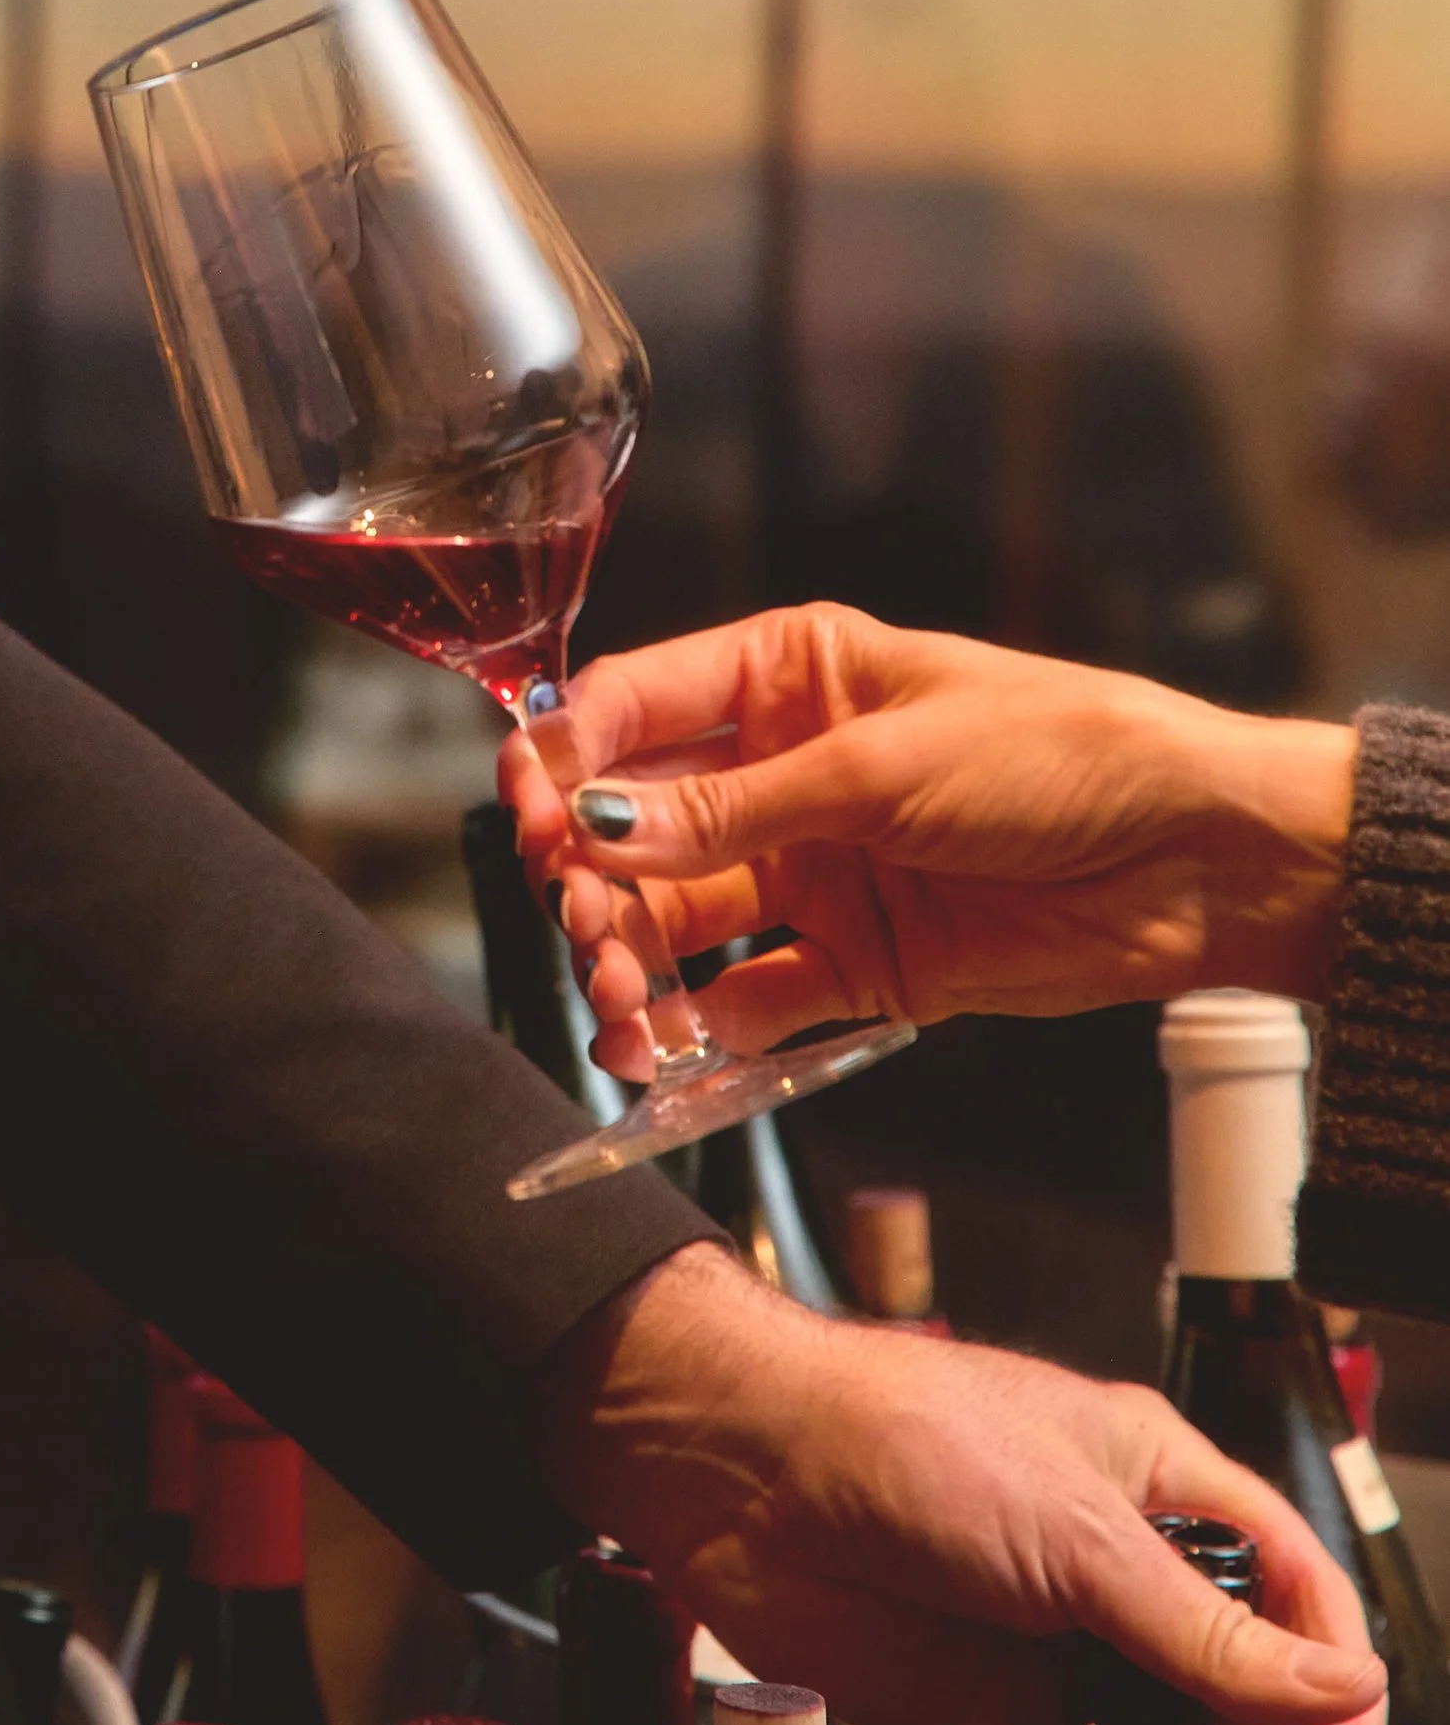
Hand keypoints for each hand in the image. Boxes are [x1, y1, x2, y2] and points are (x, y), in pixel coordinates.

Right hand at [497, 603, 1352, 1075]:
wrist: (1198, 861)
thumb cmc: (1067, 755)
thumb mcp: (886, 766)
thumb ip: (737, 810)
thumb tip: (602, 824)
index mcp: (790, 676)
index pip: (637, 706)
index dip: (569, 758)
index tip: (526, 809)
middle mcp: (784, 772)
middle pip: (640, 824)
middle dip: (590, 873)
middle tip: (579, 920)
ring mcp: (814, 870)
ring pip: (678, 917)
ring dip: (631, 959)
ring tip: (616, 1000)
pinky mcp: (852, 962)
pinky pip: (746, 998)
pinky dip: (696, 1027)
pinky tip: (656, 1049)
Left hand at [534, 1244, 1411, 1724]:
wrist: (742, 1474)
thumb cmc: (904, 1443)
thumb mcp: (1076, 1533)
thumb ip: (1205, 1631)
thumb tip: (1344, 1688)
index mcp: (1152, 1484)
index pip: (1285, 1585)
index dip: (1330, 1672)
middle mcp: (1113, 1569)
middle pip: (1245, 1683)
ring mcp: (1054, 1647)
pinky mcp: (988, 1712)